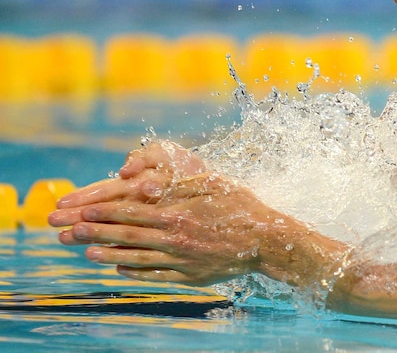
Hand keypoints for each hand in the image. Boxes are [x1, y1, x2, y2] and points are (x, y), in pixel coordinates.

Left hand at [49, 141, 271, 285]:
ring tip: (85, 253)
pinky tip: (119, 269)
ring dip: (108, 255)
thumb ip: (176, 183)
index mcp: (178, 213)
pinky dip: (135, 272)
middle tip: (69, 232)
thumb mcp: (212, 183)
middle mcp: (176, 238)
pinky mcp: (190, 276)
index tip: (83, 210)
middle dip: (96, 233)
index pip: (133, 212)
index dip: (106, 212)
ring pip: (137, 258)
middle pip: (128, 236)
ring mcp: (182, 260)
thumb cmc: (240, 205)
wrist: (266, 240)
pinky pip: (156, 275)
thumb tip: (142, 181)